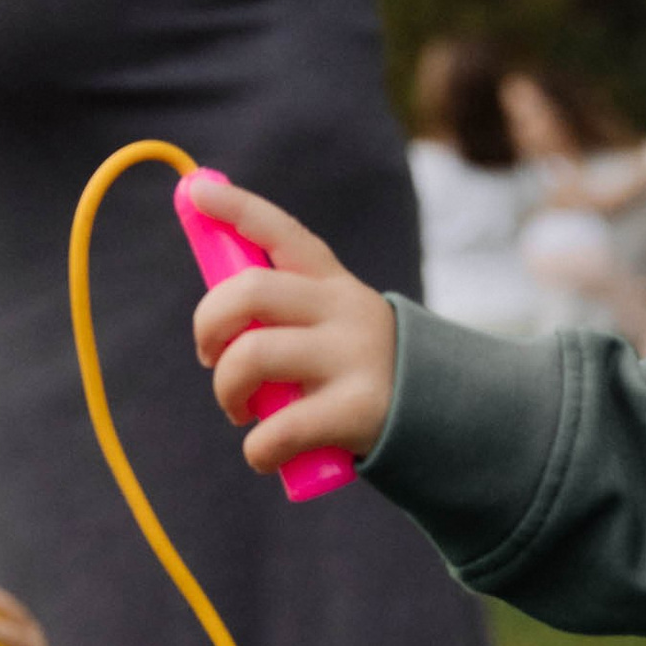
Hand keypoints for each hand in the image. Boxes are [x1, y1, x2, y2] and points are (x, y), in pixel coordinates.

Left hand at [187, 172, 397, 474]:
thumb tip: (215, 307)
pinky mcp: (357, 411)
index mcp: (334, 283)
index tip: (198, 192)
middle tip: (209, 355)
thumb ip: (289, 309)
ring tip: (237, 409)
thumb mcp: (338, 325)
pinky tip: (262, 453)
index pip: (282, 232)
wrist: (447, 421)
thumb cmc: (365, 373)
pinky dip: (257, 448)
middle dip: (207, 324)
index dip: (236, 208)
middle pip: (249, 292)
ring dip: (225, 388)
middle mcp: (344, 311)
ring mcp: (351, 359)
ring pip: (252, 356)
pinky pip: (279, 428)